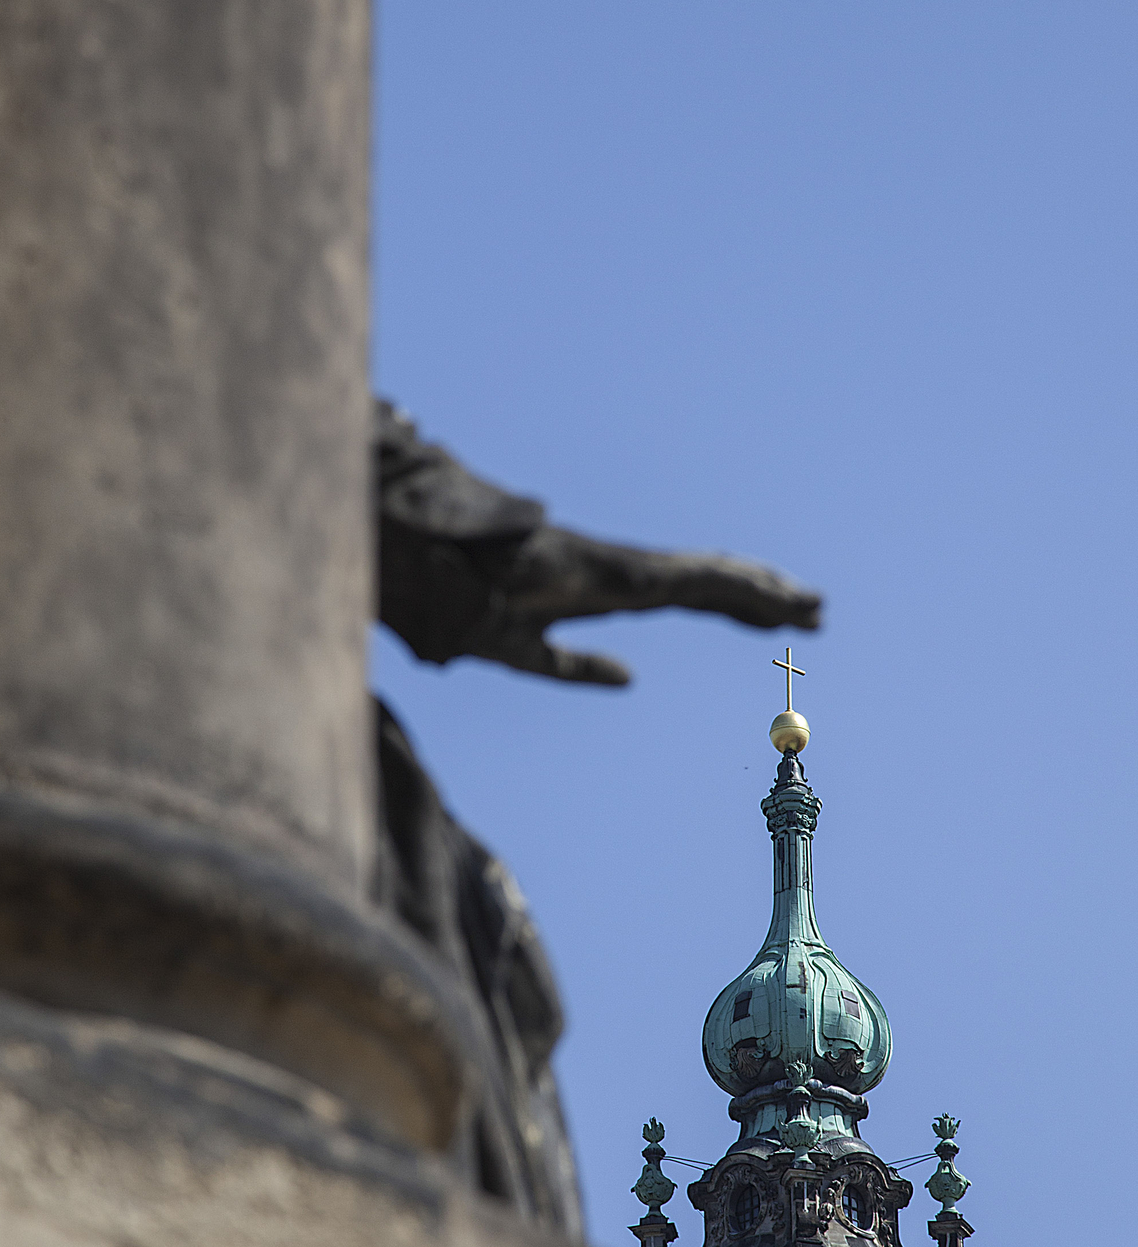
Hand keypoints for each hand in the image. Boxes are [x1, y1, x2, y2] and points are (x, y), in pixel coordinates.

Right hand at [457, 527, 821, 685]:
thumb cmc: (464, 603)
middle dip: (763, 599)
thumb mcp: (523, 651)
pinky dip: (739, 586)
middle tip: (814, 613)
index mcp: (605, 589)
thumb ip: (574, 667)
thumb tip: (628, 678)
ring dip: (767, 592)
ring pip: (714, 580)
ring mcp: (628, 568)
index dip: (731, 607)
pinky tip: (777, 596)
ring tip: (815, 606)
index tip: (768, 621)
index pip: (685, 597)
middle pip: (711, 587)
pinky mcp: (626, 572)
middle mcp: (625, 573)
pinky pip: (695, 579)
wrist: (432, 573)